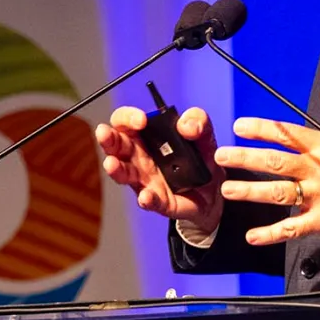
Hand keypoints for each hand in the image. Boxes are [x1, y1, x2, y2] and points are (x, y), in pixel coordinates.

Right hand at [95, 106, 224, 234]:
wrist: (214, 188)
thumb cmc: (200, 156)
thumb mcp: (204, 134)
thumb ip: (199, 121)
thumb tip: (186, 125)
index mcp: (146, 136)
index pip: (125, 122)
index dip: (127, 117)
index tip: (141, 120)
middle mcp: (139, 157)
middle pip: (116, 146)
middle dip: (108, 139)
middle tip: (104, 133)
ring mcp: (145, 180)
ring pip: (124, 174)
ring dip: (116, 169)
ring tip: (111, 164)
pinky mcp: (158, 201)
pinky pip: (149, 201)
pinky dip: (146, 199)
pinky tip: (146, 196)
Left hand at [213, 84, 319, 244]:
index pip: (287, 133)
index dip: (261, 128)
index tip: (240, 126)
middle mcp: (318, 169)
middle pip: (275, 161)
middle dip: (245, 157)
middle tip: (221, 156)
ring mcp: (319, 195)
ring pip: (277, 193)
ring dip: (250, 191)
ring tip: (228, 189)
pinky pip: (292, 228)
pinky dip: (271, 233)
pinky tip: (253, 235)